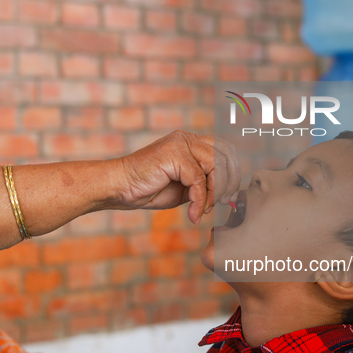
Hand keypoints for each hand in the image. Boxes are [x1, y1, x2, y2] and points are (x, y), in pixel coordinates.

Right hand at [114, 130, 240, 223]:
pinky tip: (193, 213)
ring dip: (214, 193)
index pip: (225, 151)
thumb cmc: (149, 189)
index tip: (228, 197)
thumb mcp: (185, 187)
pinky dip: (200, 200)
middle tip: (222, 203)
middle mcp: (188, 138)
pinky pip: (199, 179)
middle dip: (229, 182)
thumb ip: (204, 184)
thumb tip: (227, 193)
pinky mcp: (174, 154)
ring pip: (216, 165)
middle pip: (226, 155)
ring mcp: (181, 143)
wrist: (119, 188)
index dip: (233, 174)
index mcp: (192, 143)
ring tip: (203, 209)